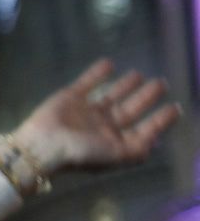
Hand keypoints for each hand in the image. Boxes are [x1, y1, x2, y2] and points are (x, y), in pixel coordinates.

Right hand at [11, 60, 178, 177]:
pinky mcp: (70, 97)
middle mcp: (103, 127)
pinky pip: (87, 83)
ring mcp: (86, 111)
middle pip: (130, 109)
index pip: (143, 129)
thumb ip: (141, 149)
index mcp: (115, 143)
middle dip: (146, 97)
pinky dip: (97, 73)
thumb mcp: (118, 156)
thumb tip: (160, 140)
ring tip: (139, 74)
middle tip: (161, 82)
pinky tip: (109, 64)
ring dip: (125, 85)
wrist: (43, 146)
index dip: (160, 120)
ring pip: (111, 95)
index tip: (176, 107)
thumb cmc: (82, 153)